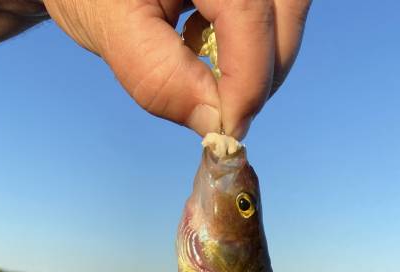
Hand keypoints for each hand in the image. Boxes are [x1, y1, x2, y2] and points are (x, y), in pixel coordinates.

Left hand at [43, 0, 312, 137]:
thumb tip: (214, 124)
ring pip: (290, 10)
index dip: (247, 79)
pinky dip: (254, 38)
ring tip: (210, 72)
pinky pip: (276, 6)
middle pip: (286, 10)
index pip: (247, 13)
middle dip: (264, 73)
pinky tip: (208, 41)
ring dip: (263, 58)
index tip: (228, 130)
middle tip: (225, 114)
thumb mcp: (110, 25)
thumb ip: (158, 74)